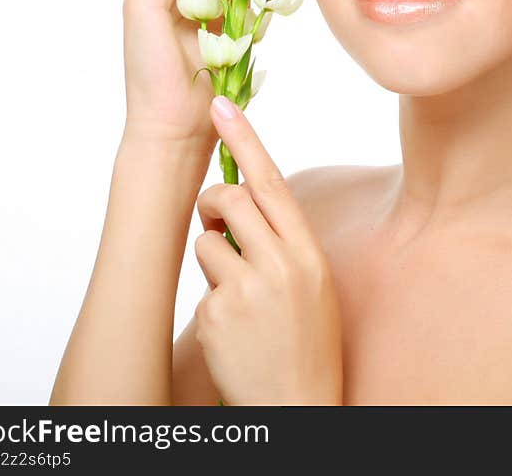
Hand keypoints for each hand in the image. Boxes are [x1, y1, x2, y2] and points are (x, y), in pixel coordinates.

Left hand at [193, 96, 343, 405]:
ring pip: (205, 240)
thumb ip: (283, 240)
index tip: (221, 106)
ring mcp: (247, 291)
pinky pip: (199, 285)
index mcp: (308, 252)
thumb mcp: (312, 282)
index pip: (272, 182)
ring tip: (234, 294)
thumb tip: (244, 203)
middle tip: (214, 215)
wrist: (299, 404)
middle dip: (214, 200)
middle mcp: (281, 264)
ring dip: (212, 259)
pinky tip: (230, 329)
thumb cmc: (305, 339)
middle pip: (231, 198)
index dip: (246, 140)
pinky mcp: (216, 316)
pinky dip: (209, 299)